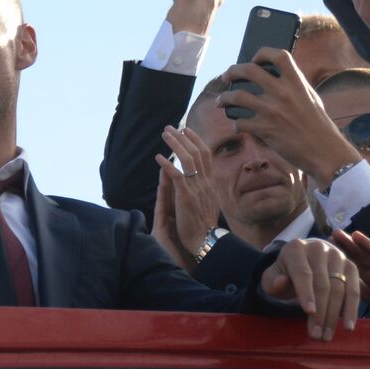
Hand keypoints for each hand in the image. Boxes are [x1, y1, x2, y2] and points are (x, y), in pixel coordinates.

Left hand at [151, 126, 221, 266]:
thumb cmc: (204, 225)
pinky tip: (158, 158)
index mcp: (210, 182)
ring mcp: (197, 188)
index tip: (187, 130)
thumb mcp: (207, 202)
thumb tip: (197, 177)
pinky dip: (168, 165)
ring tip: (164, 135)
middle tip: (170, 127)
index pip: (206, 155)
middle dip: (183, 137)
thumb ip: (201, 188)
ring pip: (188, 160)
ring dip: (175, 145)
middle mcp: (206, 182)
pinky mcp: (186, 197)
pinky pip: (177, 176)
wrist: (206, 241)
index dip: (196, 140)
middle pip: (197, 152)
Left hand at [216, 48, 358, 184]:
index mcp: (297, 82)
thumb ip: (293, 85)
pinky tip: (239, 126)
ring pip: (237, 96)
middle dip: (232, 71)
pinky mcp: (265, 129)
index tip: (254, 59)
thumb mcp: (309, 98)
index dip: (262, 54)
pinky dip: (236, 124)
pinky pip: (240, 123)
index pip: (277, 55)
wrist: (324, 151)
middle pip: (248, 70)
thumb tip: (273, 76)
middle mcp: (283, 93)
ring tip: (221, 102)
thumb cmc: (317, 124)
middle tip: (226, 77)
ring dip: (224, 98)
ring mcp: (272, 110)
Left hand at [260, 238, 360, 340]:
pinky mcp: (351, 266)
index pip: (303, 273)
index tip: (309, 312)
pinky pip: (354, 290)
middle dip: (320, 312)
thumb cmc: (285, 272)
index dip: (306, 293)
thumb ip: (272, 281)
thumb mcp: (272, 276)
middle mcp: (319, 248)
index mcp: (296, 248)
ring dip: (334, 316)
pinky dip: (351, 309)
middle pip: (322, 284)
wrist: (303, 260)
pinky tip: (347, 326)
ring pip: (339, 289)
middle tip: (316, 335)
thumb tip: (280, 282)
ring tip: (327, 336)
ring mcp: (338, 256)